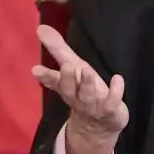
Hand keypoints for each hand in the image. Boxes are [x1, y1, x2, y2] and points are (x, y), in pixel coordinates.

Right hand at [31, 25, 127, 153]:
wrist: (98, 126)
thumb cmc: (84, 90)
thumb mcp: (73, 68)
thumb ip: (58, 49)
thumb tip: (41, 28)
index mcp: (66, 87)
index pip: (54, 81)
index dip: (45, 76)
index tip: (36, 70)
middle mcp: (76, 97)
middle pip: (68, 89)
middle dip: (67, 78)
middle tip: (67, 66)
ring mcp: (93, 105)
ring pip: (87, 96)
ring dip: (87, 84)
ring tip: (87, 70)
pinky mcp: (110, 111)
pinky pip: (112, 103)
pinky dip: (115, 92)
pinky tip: (118, 78)